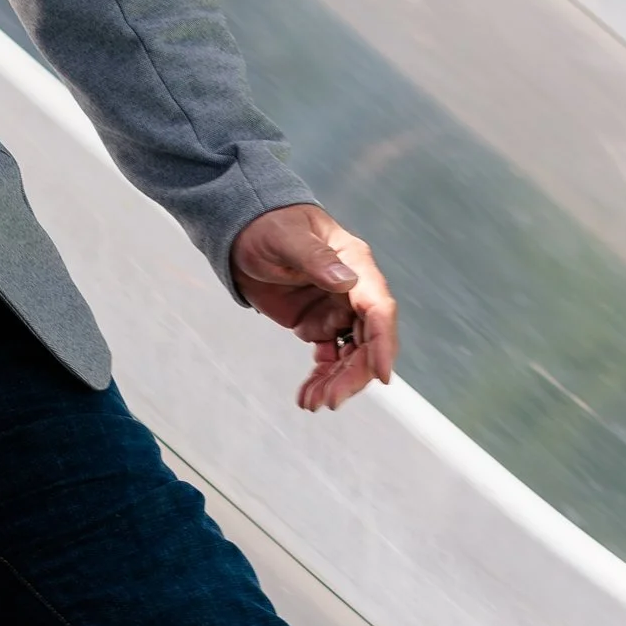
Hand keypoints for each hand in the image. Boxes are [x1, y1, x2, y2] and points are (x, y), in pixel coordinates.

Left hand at [228, 203, 396, 412]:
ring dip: (337, 382)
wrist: (243, 232)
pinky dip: (322, 379)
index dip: (383, 343)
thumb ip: (315, 258)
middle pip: (367, 341)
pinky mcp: (319, 324)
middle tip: (330, 400)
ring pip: (351, 356)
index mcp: (355, 264)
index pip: (379, 308)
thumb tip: (345, 281)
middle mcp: (353, 291)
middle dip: (354, 374)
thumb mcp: (286, 237)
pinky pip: (329, 358)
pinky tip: (307, 396)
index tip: (381, 376)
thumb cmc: (268, 224)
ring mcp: (337, 310)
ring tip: (312, 402)